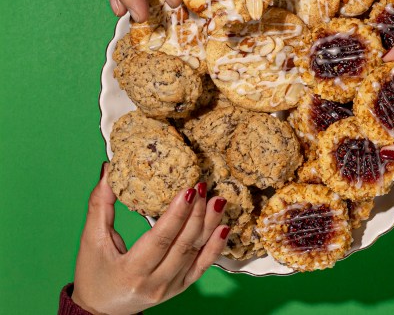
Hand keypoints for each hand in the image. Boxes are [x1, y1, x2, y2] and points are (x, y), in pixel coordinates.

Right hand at [72, 163, 228, 313]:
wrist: (100, 311)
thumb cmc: (93, 274)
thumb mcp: (92, 240)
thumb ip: (100, 205)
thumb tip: (108, 170)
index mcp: (131, 271)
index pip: (160, 239)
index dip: (177, 214)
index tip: (188, 190)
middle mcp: (154, 282)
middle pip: (183, 244)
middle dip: (197, 213)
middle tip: (204, 187)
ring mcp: (170, 287)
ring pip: (196, 253)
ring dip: (209, 225)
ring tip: (218, 200)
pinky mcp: (180, 287)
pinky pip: (202, 267)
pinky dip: (215, 247)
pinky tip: (224, 228)